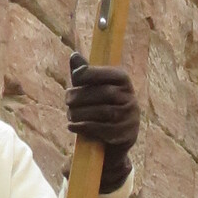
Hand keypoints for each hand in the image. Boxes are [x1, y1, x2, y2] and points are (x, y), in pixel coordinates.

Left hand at [67, 54, 139, 189]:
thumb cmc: (100, 109)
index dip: (91, 73)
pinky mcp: (124, 135)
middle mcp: (130, 98)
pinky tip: (71, 126)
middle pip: (104, 93)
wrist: (113, 141)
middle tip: (67, 99)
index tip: (76, 76)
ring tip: (70, 114)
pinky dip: (83, 127)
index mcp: (124, 82)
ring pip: (102, 112)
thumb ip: (84, 74)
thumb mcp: (93, 90)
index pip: (109, 74)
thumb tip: (74, 56)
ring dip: (80, 113)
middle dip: (81, 95)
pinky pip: (102, 129)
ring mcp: (129, 117)